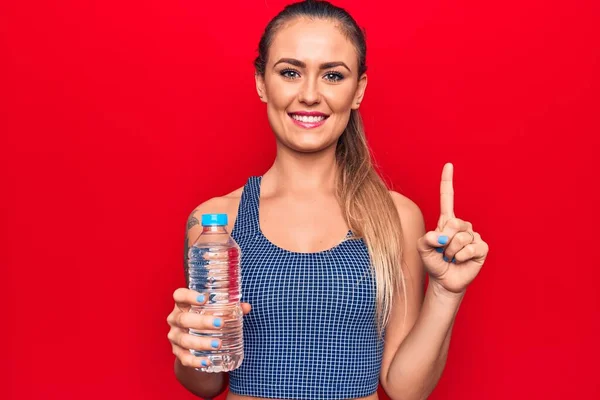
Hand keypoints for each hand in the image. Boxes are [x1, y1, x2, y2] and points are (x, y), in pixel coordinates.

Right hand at [166, 288, 250, 368]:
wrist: (194, 342)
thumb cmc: (205, 318)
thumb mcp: (214, 311)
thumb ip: (230, 307)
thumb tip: (246, 307)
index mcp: (183, 305)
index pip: (179, 295)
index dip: (189, 296)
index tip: (204, 298)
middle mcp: (175, 319)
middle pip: (183, 319)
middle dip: (202, 321)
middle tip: (220, 323)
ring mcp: (174, 336)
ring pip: (184, 339)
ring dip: (201, 342)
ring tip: (219, 344)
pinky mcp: (177, 352)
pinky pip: (184, 358)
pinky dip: (195, 361)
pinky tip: (206, 362)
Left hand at [417, 163, 488, 294]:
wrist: (444, 281)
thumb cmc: (433, 263)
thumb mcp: (422, 249)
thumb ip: (425, 240)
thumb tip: (440, 237)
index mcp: (446, 222)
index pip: (447, 198)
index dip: (447, 182)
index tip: (449, 165)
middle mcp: (461, 226)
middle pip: (454, 223)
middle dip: (444, 240)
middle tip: (442, 251)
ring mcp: (473, 236)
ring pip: (461, 238)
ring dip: (451, 252)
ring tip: (450, 257)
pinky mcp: (482, 247)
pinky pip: (471, 247)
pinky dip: (461, 256)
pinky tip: (460, 261)